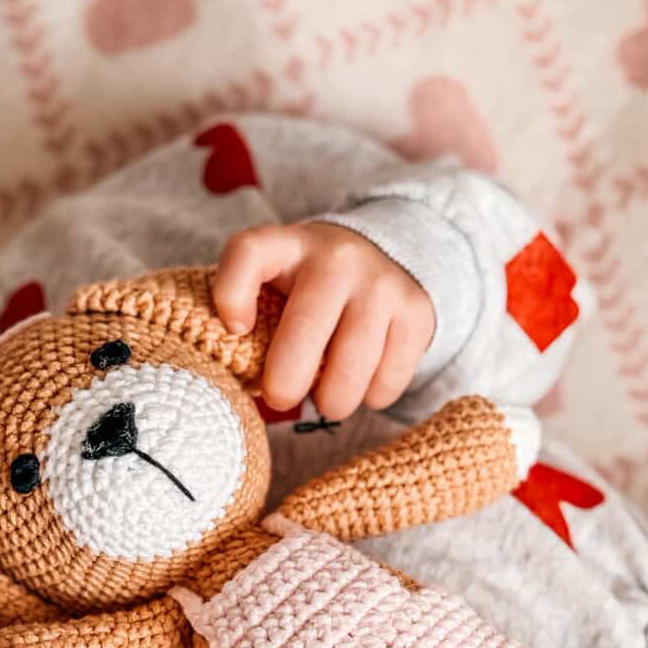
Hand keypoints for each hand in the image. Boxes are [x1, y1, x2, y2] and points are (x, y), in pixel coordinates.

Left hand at [212, 221, 435, 419]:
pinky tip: (362, 384)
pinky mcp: (415, 312)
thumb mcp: (277, 280)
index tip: (236, 329)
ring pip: (352, 364)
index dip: (231, 293)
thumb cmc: (311, 288)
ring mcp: (381, 284)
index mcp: (288, 246)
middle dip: (287, 381)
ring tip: (327, 401)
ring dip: (333, 400)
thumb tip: (245, 380)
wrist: (387, 258)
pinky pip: (388, 378)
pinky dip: (371, 396)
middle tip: (281, 398)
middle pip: (305, 328)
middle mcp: (337, 258)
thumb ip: (254, 313)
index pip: (249, 252)